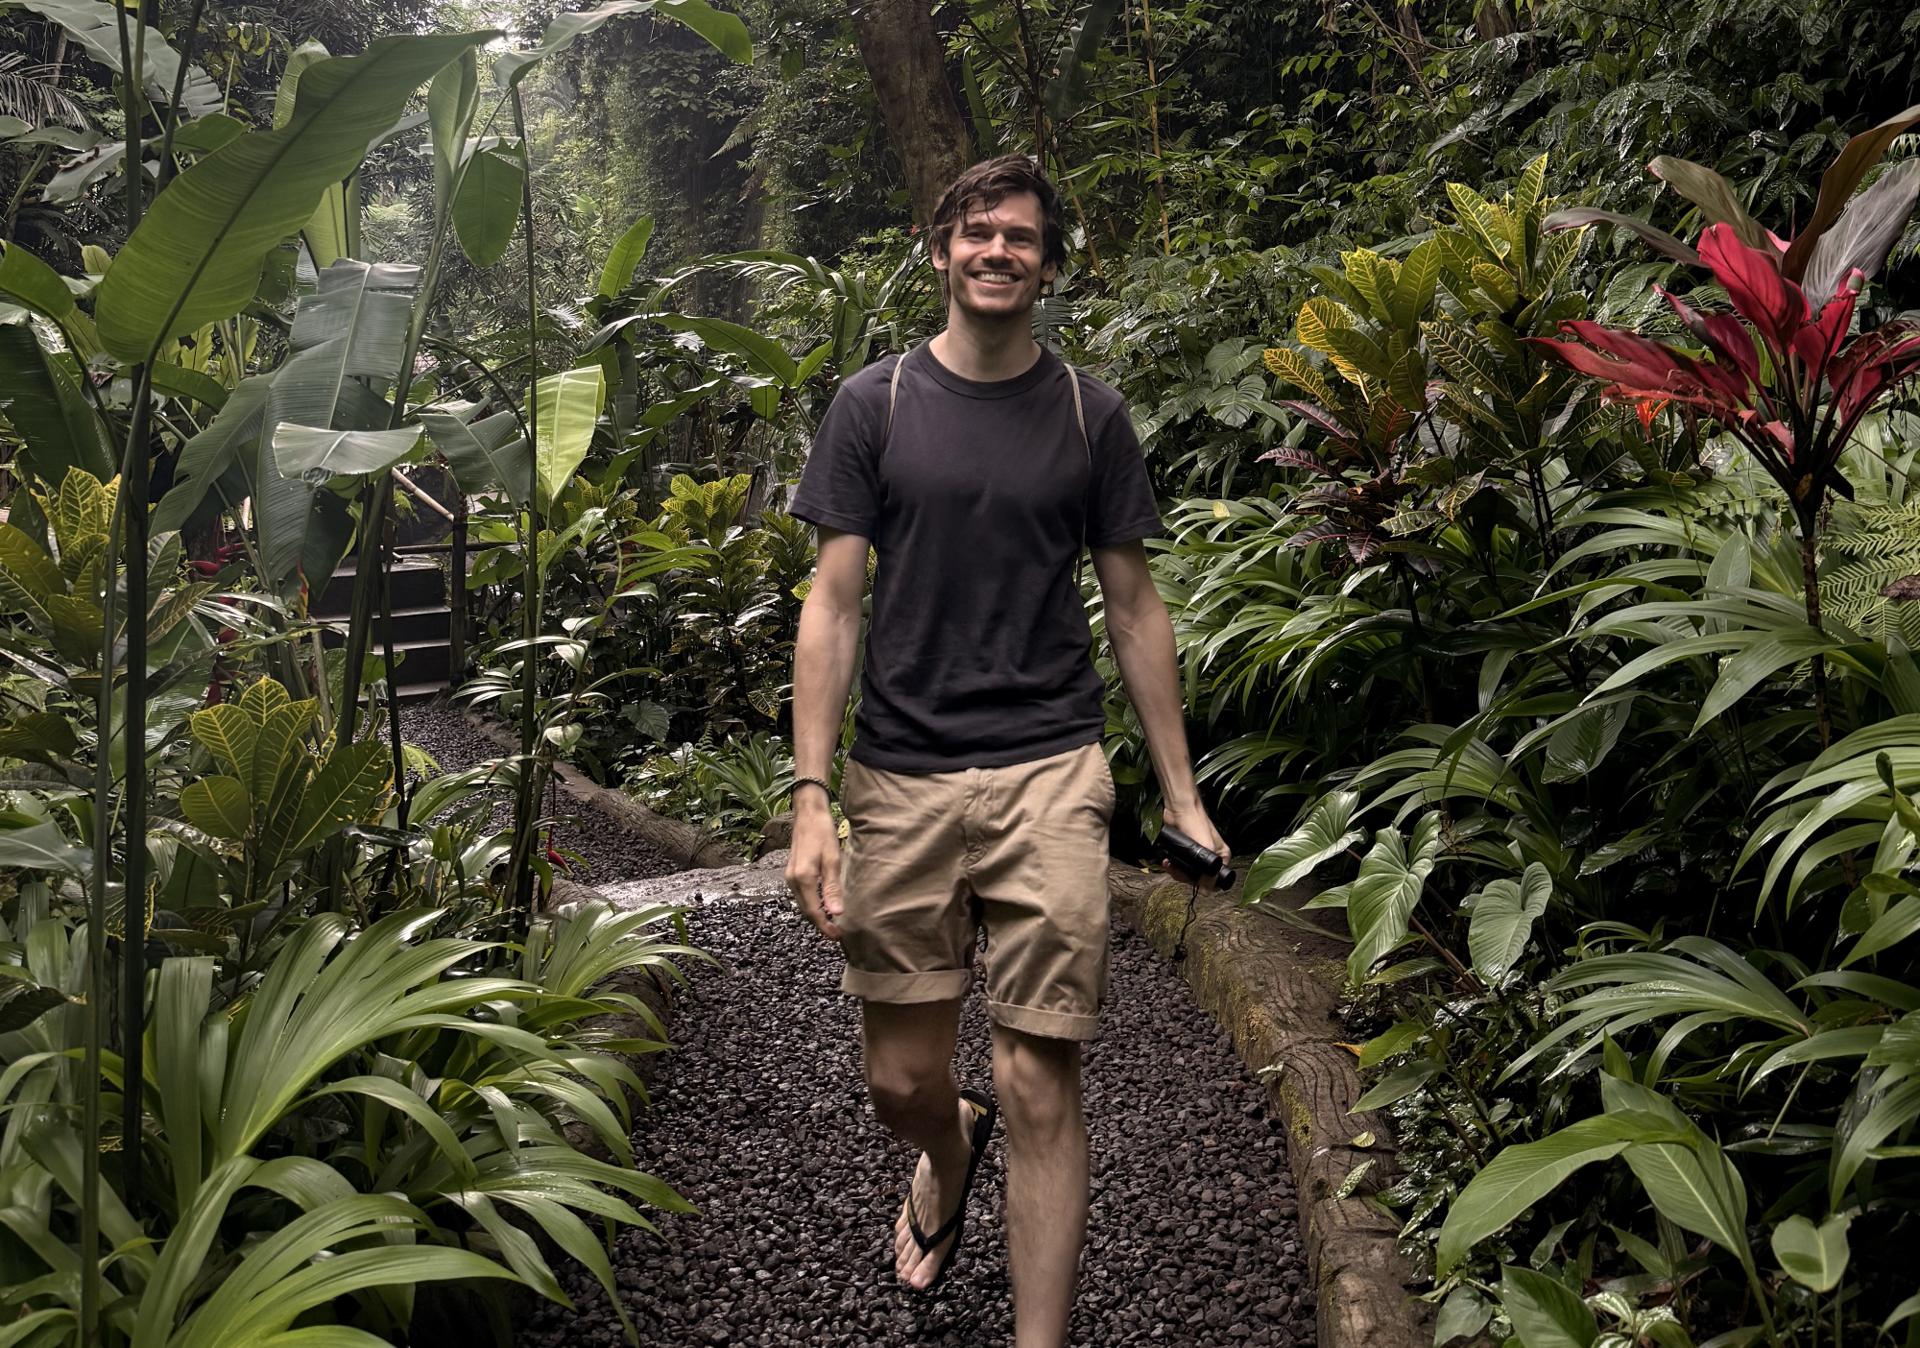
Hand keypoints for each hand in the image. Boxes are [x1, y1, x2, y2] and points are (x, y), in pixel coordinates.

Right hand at [784, 804, 844, 941]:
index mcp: (803, 878)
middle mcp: (793, 880)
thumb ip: (832, 888)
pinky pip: (801, 895)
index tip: (838, 936)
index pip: (813, 911)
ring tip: (832, 922)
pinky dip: (811, 904)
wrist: (808, 814)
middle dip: (820, 924)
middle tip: (837, 934)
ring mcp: (790, 876)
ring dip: (816, 915)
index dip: (825, 926)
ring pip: (803, 904)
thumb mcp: (832, 859)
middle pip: (806, 910)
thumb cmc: (822, 833)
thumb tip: (836, 913)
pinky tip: (823, 904)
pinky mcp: (792, 872)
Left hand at [1160, 798, 1231, 890]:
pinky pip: (1179, 865)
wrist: (1180, 809)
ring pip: (1187, 873)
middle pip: (1198, 878)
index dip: (1202, 883)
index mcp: (1221, 857)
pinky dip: (1172, 865)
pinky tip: (1168, 861)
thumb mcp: (1206, 850)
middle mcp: (1211, 857)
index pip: (1214, 880)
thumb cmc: (1196, 823)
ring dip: (1176, 871)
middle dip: (1185, 876)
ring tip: (1170, 864)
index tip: (1191, 880)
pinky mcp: (1185, 851)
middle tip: (1177, 870)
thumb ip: (1208, 871)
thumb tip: (1206, 892)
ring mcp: (1197, 855)